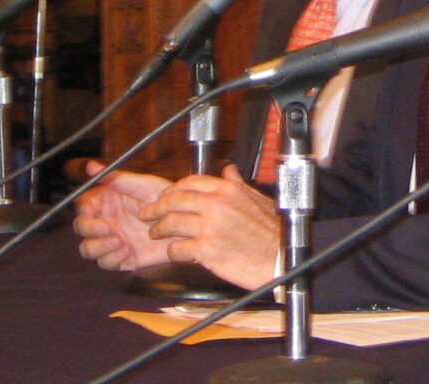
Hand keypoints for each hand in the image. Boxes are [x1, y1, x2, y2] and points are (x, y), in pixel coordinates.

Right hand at [73, 162, 173, 270]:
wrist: (186, 221)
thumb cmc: (166, 199)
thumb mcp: (142, 184)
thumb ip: (115, 178)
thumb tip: (91, 166)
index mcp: (107, 203)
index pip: (83, 206)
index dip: (84, 208)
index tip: (93, 208)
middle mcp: (107, 222)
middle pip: (82, 228)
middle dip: (90, 228)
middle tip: (108, 227)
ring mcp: (113, 241)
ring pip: (88, 248)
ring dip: (98, 246)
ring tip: (120, 241)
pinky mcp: (123, 257)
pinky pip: (106, 262)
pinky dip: (112, 257)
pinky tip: (127, 250)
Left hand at [139, 164, 280, 289]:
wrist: (280, 259)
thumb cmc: (272, 232)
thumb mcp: (258, 199)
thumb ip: (238, 185)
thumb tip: (228, 171)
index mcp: (229, 191)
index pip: (190, 182)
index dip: (172, 189)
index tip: (165, 196)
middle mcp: (217, 205)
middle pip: (174, 200)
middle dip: (156, 207)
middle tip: (148, 214)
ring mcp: (209, 227)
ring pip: (170, 223)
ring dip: (159, 230)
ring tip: (156, 234)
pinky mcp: (205, 250)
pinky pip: (177, 248)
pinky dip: (172, 252)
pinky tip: (176, 253)